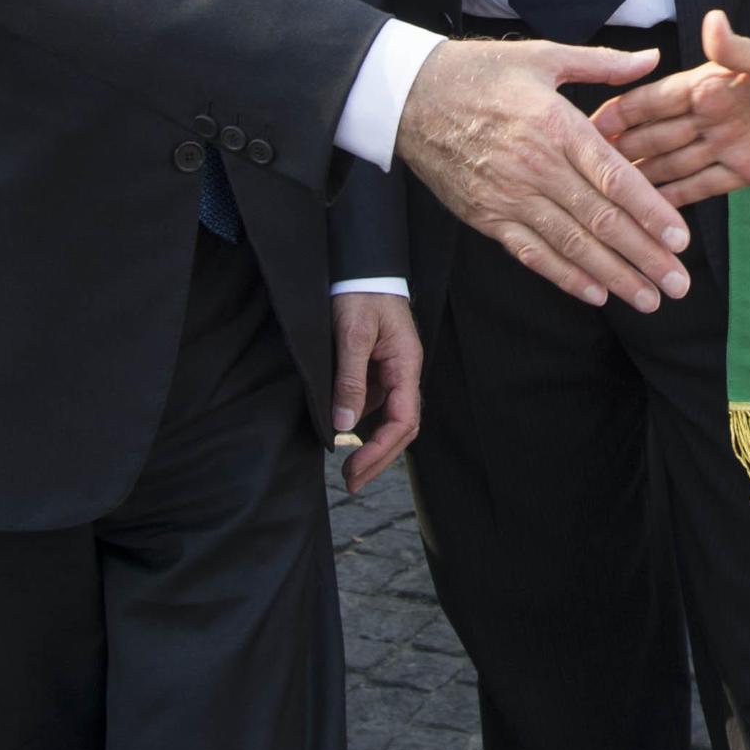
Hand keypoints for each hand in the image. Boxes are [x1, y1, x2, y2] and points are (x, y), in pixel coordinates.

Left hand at [331, 291, 421, 492]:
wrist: (360, 267)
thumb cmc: (360, 294)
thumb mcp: (352, 333)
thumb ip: (350, 378)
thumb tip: (345, 426)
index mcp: (406, 365)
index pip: (403, 421)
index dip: (382, 451)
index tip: (356, 470)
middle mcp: (404, 373)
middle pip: (402, 428)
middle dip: (380, 459)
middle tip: (351, 482)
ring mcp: (391, 373)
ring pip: (389, 419)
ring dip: (372, 448)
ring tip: (348, 469)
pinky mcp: (377, 370)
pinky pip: (375, 405)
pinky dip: (362, 427)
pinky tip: (343, 436)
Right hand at [396, 38, 692, 309]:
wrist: (408, 95)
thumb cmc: (480, 71)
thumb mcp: (544, 55)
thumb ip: (603, 63)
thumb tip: (653, 58)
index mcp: (557, 126)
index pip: (614, 178)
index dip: (650, 212)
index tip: (680, 239)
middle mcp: (537, 168)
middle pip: (600, 220)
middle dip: (644, 256)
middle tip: (678, 284)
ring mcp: (509, 197)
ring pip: (570, 245)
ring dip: (612, 276)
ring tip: (647, 300)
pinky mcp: (486, 217)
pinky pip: (531, 253)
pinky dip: (564, 277)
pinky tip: (595, 294)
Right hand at [596, 10, 749, 206]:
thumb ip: (739, 48)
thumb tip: (711, 20)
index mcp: (710, 84)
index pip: (656, 99)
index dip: (623, 111)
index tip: (588, 125)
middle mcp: (710, 116)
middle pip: (657, 135)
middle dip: (622, 151)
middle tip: (582, 172)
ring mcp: (724, 145)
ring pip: (673, 164)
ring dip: (642, 179)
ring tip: (604, 198)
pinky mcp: (742, 172)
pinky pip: (702, 188)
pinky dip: (676, 201)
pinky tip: (649, 214)